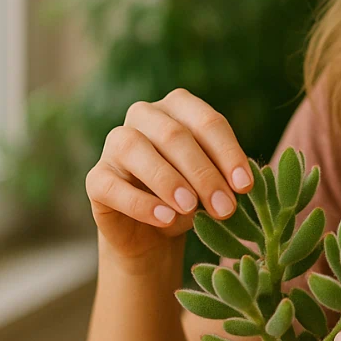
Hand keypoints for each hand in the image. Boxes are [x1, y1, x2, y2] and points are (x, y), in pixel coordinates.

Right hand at [85, 88, 253, 264]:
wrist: (153, 233)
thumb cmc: (192, 198)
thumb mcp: (215, 185)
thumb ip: (226, 178)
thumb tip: (242, 184)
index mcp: (179, 107)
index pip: (207, 122)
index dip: (229, 153)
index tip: (245, 186)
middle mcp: (144, 116)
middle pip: (174, 135)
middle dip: (204, 173)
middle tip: (225, 208)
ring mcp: (114, 144)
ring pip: (136, 149)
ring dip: (168, 180)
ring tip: (191, 209)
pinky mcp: (95, 178)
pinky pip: (112, 185)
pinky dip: (140, 202)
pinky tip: (165, 218)